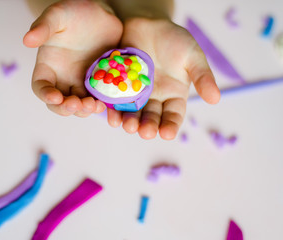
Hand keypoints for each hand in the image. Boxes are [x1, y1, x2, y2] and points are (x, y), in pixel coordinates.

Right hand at [23, 0, 122, 116]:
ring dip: (84, 110)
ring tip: (94, 105)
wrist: (101, 14)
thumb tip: (27, 40)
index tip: (56, 97)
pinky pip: (97, 99)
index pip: (41, 87)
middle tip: (78, 104)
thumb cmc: (75, 12)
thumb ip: (43, 26)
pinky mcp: (98, 83)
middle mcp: (63, 78)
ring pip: (79, 105)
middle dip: (66, 108)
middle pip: (59, 103)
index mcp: (49, 66)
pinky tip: (106, 104)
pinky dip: (100, 105)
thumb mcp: (58, 15)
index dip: (46, 95)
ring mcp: (81, 82)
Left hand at [107, 18, 219, 139]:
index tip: (166, 134)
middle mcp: (154, 98)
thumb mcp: (193, 56)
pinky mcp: (118, 86)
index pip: (173, 116)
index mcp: (173, 96)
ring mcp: (135, 93)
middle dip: (148, 127)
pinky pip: (115, 100)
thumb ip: (202, 76)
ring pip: (132, 113)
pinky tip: (111, 115)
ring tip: (128, 126)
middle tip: (145, 132)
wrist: (148, 23)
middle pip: (151, 118)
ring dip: (130, 122)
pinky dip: (113, 109)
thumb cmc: (174, 40)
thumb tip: (215, 99)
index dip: (170, 126)